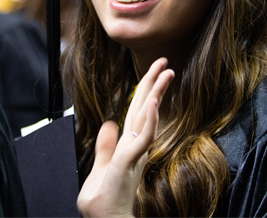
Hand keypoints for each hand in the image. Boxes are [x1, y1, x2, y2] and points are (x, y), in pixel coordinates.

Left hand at [76, 58, 173, 217]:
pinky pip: (142, 138)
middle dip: (154, 84)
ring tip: (166, 73)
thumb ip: (104, 147)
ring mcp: (134, 154)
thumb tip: (108, 124)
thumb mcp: (100, 169)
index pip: (137, 113)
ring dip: (156, 94)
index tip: (154, 72)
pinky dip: (150, 120)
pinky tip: (154, 103)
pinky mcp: (129, 162)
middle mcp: (134, 148)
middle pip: (145, 110)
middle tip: (165, 62)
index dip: (145, 92)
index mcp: (127, 147)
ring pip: (147, 118)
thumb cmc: (105, 203)